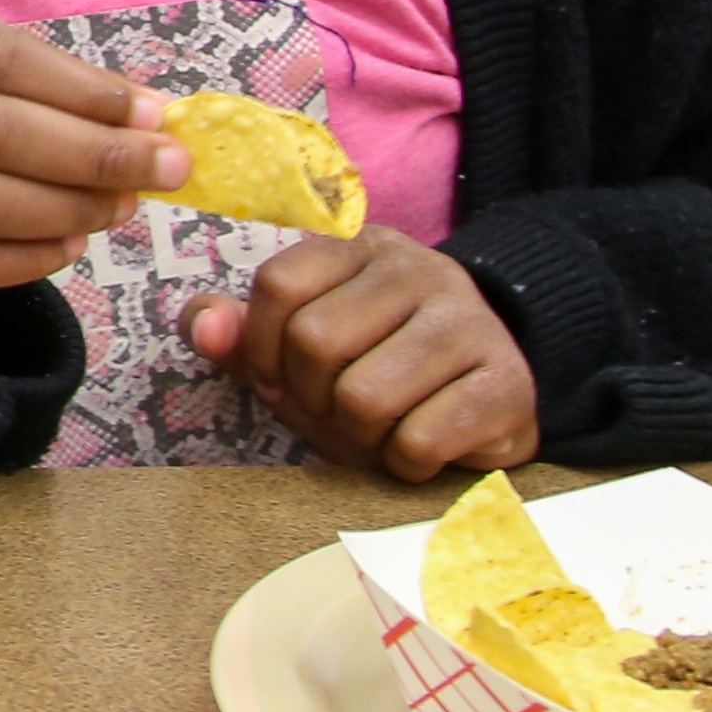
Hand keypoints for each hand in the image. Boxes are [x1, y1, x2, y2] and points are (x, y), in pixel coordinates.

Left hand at [185, 233, 535, 480]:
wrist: (487, 400)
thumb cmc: (376, 372)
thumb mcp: (298, 351)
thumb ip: (240, 334)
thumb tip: (202, 327)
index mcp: (361, 249)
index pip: (278, 284)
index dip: (261, 349)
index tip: (280, 379)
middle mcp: (420, 269)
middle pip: (316, 341)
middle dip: (311, 399)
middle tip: (336, 411)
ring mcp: (471, 322)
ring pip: (365, 396)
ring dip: (359, 436)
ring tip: (380, 428)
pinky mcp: (508, 383)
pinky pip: (420, 440)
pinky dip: (405, 463)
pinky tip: (421, 447)